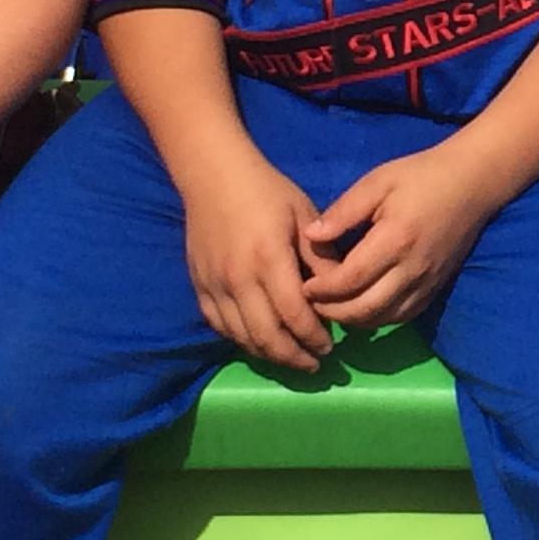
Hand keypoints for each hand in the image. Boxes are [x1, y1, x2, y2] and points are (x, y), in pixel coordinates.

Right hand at [177, 142, 329, 371]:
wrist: (214, 176)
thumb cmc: (267, 192)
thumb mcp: (304, 216)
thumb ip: (321, 257)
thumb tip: (340, 293)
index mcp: (269, 258)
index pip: (294, 313)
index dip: (313, 336)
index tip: (330, 346)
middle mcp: (238, 278)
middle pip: (266, 335)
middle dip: (293, 356)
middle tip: (314, 363)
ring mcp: (214, 284)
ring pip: (242, 336)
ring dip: (269, 354)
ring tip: (291, 358)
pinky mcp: (199, 285)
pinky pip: (220, 325)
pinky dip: (242, 340)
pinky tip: (260, 342)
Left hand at [300, 142, 511, 336]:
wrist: (473, 182)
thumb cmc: (421, 175)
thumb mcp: (377, 181)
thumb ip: (343, 211)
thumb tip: (310, 236)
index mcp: (394, 239)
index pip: (350, 279)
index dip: (322, 290)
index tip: (303, 286)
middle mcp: (412, 268)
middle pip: (364, 308)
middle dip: (332, 312)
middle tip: (310, 303)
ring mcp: (427, 282)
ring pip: (383, 318)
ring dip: (353, 320)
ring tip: (332, 307)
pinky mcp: (435, 288)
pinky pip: (402, 316)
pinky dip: (377, 318)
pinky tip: (362, 308)